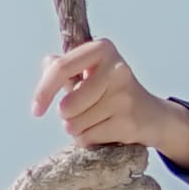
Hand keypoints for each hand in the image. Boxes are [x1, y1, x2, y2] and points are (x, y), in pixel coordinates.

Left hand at [35, 36, 188, 168]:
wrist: (152, 116)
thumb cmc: (112, 93)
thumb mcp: (89, 74)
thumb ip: (65, 69)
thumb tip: (48, 62)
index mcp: (102, 48)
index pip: (61, 68)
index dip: (43, 92)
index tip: (36, 110)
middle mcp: (116, 68)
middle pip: (66, 105)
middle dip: (68, 117)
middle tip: (84, 112)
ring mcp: (124, 95)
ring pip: (75, 125)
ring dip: (79, 129)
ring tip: (97, 121)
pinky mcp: (128, 121)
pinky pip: (88, 138)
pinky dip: (90, 140)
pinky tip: (106, 130)